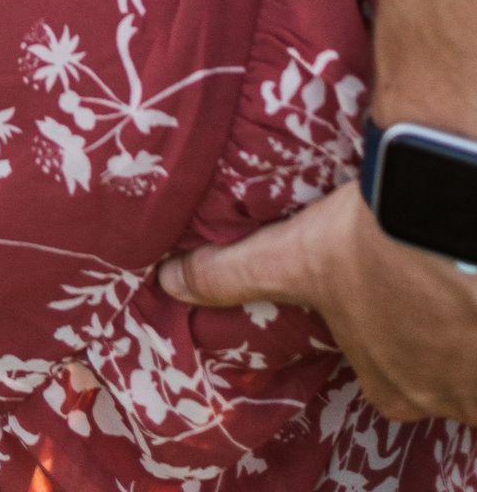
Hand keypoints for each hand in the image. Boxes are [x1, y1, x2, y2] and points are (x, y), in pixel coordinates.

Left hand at [158, 179, 476, 421]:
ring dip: (465, 326)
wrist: (446, 216)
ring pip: (472, 359)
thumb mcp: (294, 256)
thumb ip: (231, 273)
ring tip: (455, 273)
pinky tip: (473, 281)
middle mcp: (441, 395)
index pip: (386, 375)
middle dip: (432, 333)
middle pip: (436, 371)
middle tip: (425, 277)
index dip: (385, 334)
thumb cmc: (367, 242)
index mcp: (389, 384)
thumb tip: (165, 280)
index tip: (390, 296)